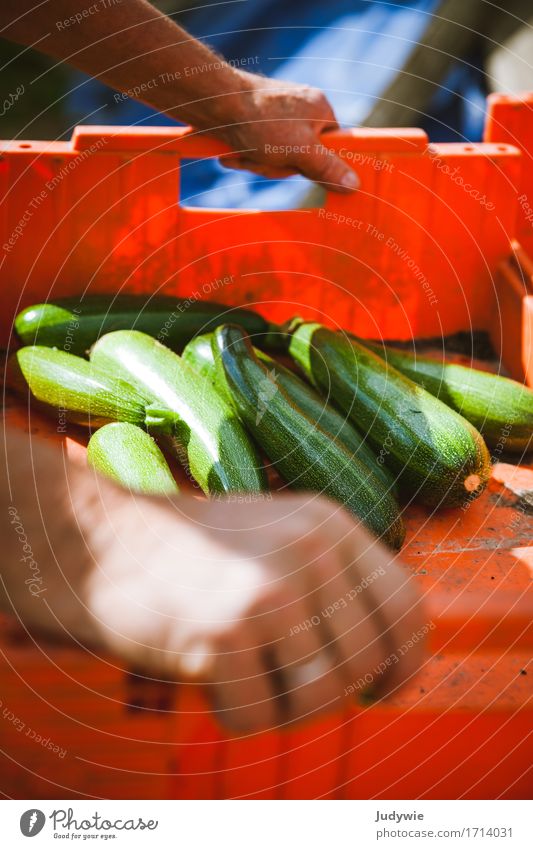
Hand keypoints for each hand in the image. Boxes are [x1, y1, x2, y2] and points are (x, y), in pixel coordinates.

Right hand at [88, 491, 425, 731]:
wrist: (102, 542)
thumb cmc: (194, 554)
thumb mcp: (279, 539)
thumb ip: (336, 583)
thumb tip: (389, 664)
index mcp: (329, 523)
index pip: (406, 606)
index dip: (406, 662)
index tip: (384, 691)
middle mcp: (310, 548)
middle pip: (364, 664)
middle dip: (328, 695)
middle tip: (281, 686)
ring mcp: (269, 587)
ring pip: (321, 698)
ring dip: (281, 709)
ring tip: (242, 677)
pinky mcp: (224, 630)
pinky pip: (257, 717)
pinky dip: (231, 714)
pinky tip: (204, 676)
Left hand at [215, 73, 359, 192]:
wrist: (213, 103)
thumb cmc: (260, 122)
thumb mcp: (300, 151)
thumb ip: (327, 168)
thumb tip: (354, 185)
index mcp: (320, 110)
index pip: (332, 148)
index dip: (316, 164)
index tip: (303, 168)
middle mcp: (301, 110)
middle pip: (302, 157)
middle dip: (280, 166)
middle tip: (267, 158)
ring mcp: (277, 116)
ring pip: (278, 157)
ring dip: (259, 163)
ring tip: (246, 151)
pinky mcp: (256, 123)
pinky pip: (260, 151)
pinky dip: (247, 155)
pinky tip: (235, 151)